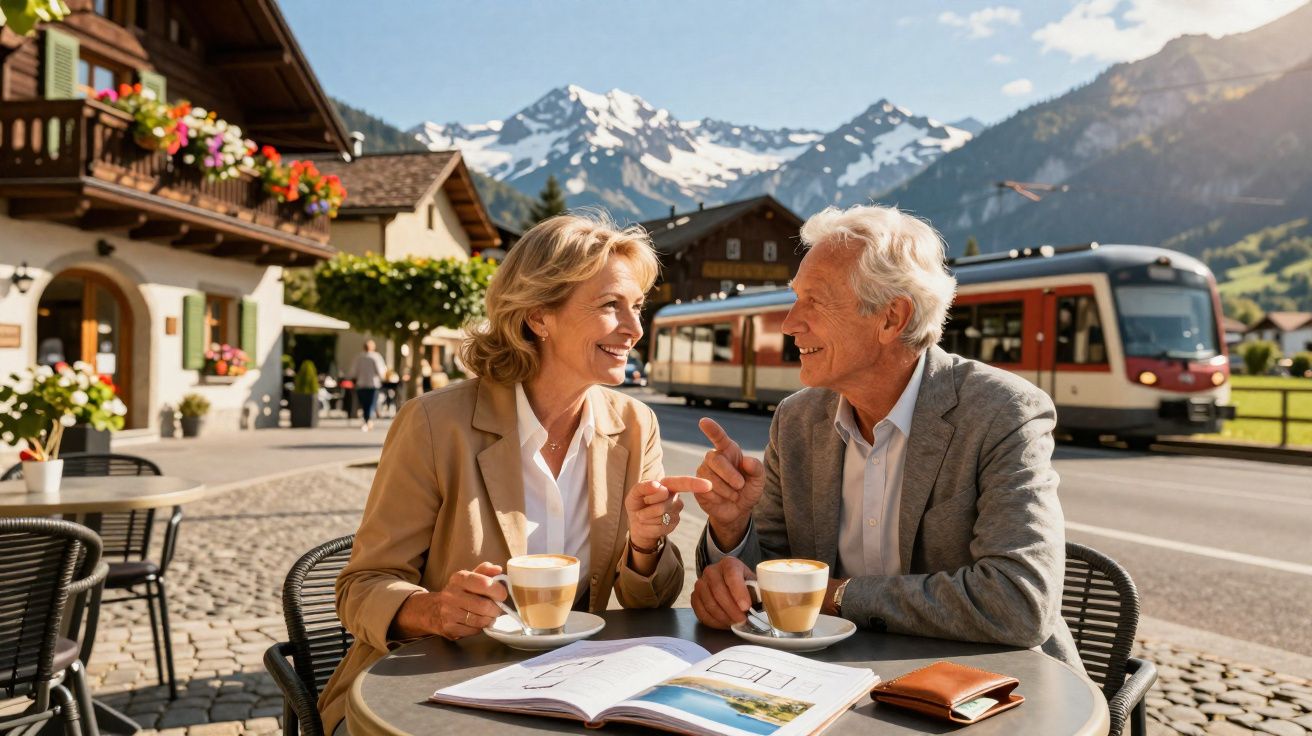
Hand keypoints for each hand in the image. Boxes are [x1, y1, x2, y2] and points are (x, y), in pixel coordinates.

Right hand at [390, 562, 506, 639]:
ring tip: (488, 615)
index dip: (498, 591)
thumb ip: (485, 571)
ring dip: (489, 619)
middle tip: (497, 609)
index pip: (485, 584)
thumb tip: (498, 569)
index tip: (502, 595)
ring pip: (480, 620)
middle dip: (496, 609)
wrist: (432, 609)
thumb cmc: (457, 592)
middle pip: (485, 606)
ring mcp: (449, 613)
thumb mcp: (468, 577)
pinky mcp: (449, 628)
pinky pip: (474, 631)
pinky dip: (480, 628)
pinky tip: (477, 622)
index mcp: (459, 578)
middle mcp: (452, 594)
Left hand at [624, 476, 711, 550]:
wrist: (637, 523)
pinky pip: (659, 526)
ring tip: (645, 515)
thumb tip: (658, 486)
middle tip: (643, 505)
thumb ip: (643, 487)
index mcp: (667, 485)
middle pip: (662, 502)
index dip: (695, 484)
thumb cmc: (637, 504)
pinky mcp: (674, 524)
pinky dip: (648, 526)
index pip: (682, 483)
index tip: (708, 485)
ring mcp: (676, 512)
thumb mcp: (634, 493)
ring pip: (660, 515)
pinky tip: (649, 523)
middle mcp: (675, 497)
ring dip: (646, 516)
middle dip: (647, 505)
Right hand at [691, 557, 754, 628]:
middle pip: (718, 591)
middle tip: (742, 620)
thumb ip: (756, 591)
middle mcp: (711, 571)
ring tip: (735, 623)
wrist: (729, 584)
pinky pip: (701, 612)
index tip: (746, 607)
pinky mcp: (694, 597)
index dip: (739, 592)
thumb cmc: (744, 585)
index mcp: (729, 563)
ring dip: (723, 617)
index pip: (732, 575)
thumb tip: (761, 606)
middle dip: (731, 609)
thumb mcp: (753, 583)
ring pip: (709, 603)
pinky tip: (724, 624)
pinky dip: (713, 621)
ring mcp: (700, 583)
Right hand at [693, 418, 764, 548]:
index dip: (712, 429)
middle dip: (729, 474)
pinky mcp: (696, 486)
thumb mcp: (758, 480)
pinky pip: (704, 490)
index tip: (703, 421)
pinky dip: (718, 497)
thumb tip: (746, 460)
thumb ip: (756, 468)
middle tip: (740, 485)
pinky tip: (722, 499)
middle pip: (715, 460)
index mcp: (729, 451)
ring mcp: (703, 471)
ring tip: (734, 495)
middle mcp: (714, 458)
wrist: (738, 510)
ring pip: (709, 477)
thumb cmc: (748, 490)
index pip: (719, 437)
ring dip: (726, 489)